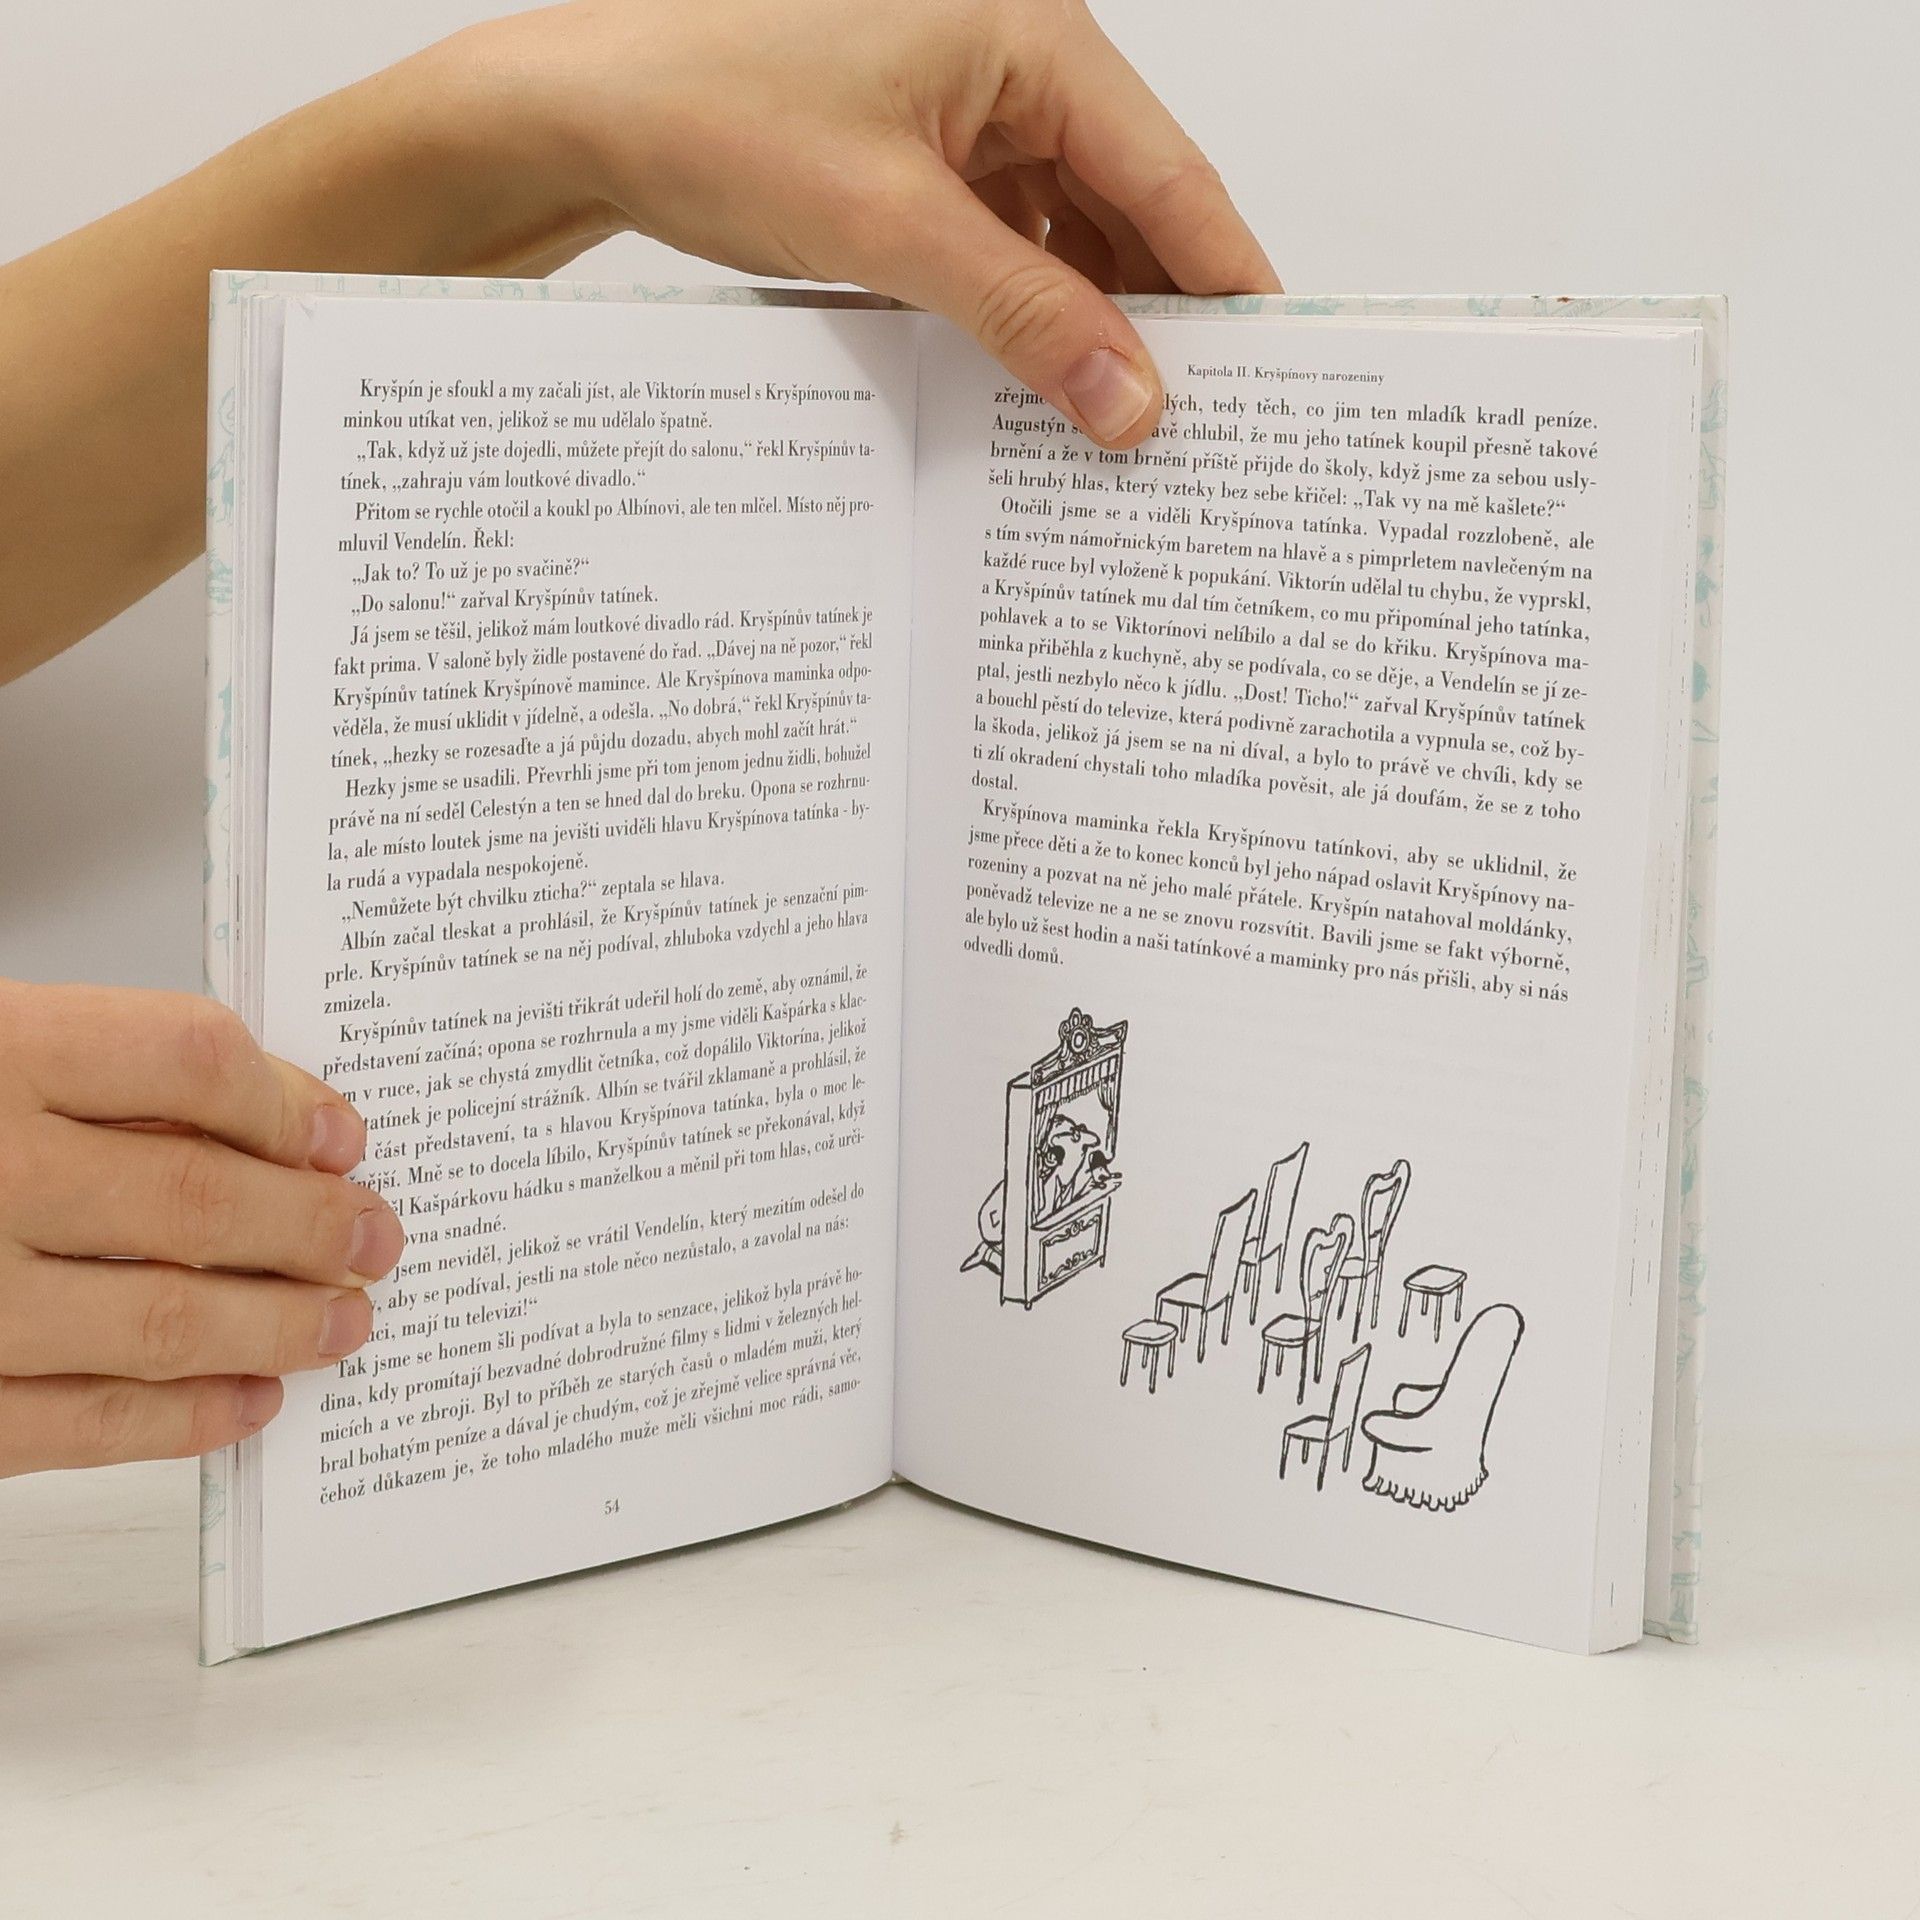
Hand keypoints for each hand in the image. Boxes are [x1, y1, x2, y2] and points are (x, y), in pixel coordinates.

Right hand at [0, 982, 405, 1474]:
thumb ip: (113, 1073)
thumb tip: (292, 1123)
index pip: (188, 1062)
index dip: (286, 1102)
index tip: (343, 1136)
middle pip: (199, 1200)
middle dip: (313, 1227)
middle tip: (377, 1237)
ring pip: (162, 1320)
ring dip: (278, 1328)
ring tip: (345, 1322)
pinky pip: (76, 1423)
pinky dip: (180, 1420)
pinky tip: (247, 1403)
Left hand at [449, 0, 1281, 446]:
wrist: (581, 111)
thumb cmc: (713, 113)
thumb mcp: (890, 229)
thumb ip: (1025, 317)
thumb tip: (1131, 404)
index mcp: (1031, 33)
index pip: (1170, 173)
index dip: (1226, 278)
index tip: (1276, 368)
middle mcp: (1014, 56)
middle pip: (1127, 204)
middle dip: (1156, 314)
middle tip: (1199, 423)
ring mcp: (966, 103)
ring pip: (1066, 229)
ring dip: (1084, 321)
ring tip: (1115, 423)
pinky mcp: (923, 149)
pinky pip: (1005, 236)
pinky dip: (1023, 307)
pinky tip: (1031, 383)